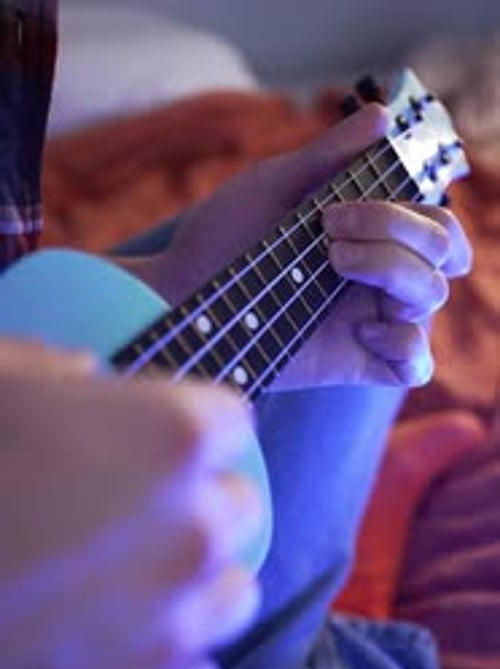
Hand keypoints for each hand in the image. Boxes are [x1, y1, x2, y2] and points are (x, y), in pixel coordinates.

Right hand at [0, 341, 261, 668]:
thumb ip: (48, 369)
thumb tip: (87, 381)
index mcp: (168, 440)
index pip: (228, 423)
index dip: (182, 427)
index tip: (142, 441)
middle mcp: (195, 535)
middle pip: (236, 508)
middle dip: (191, 503)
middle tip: (124, 514)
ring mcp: (171, 632)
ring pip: (231, 595)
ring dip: (192, 583)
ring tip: (126, 586)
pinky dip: (160, 661)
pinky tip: (105, 651)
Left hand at [144, 104, 471, 389]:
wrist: (180, 290)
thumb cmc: (223, 234)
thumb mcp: (275, 187)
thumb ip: (330, 156)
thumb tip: (381, 115)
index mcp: (372, 236)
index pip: (434, 224)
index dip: (409, 213)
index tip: (336, 211)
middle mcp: (379, 277)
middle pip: (442, 256)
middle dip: (399, 237)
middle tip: (331, 239)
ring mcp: (370, 320)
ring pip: (431, 299)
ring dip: (394, 273)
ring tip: (332, 266)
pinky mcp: (355, 361)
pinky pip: (414, 364)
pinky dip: (405, 344)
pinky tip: (362, 330)